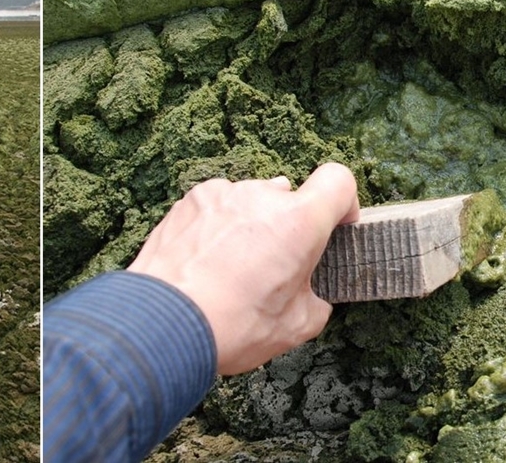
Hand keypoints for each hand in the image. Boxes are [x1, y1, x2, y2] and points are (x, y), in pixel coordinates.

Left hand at [127, 163, 359, 374]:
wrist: (163, 324)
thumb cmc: (232, 325)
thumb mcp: (297, 325)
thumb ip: (316, 296)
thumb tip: (310, 292)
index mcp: (298, 222)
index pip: (339, 180)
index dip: (342, 204)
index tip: (333, 227)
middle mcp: (261, 196)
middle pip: (289, 198)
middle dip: (287, 228)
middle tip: (272, 269)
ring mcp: (222, 194)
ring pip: (251, 202)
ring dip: (250, 226)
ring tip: (230, 269)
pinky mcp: (190, 200)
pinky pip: (218, 207)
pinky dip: (218, 226)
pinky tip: (205, 260)